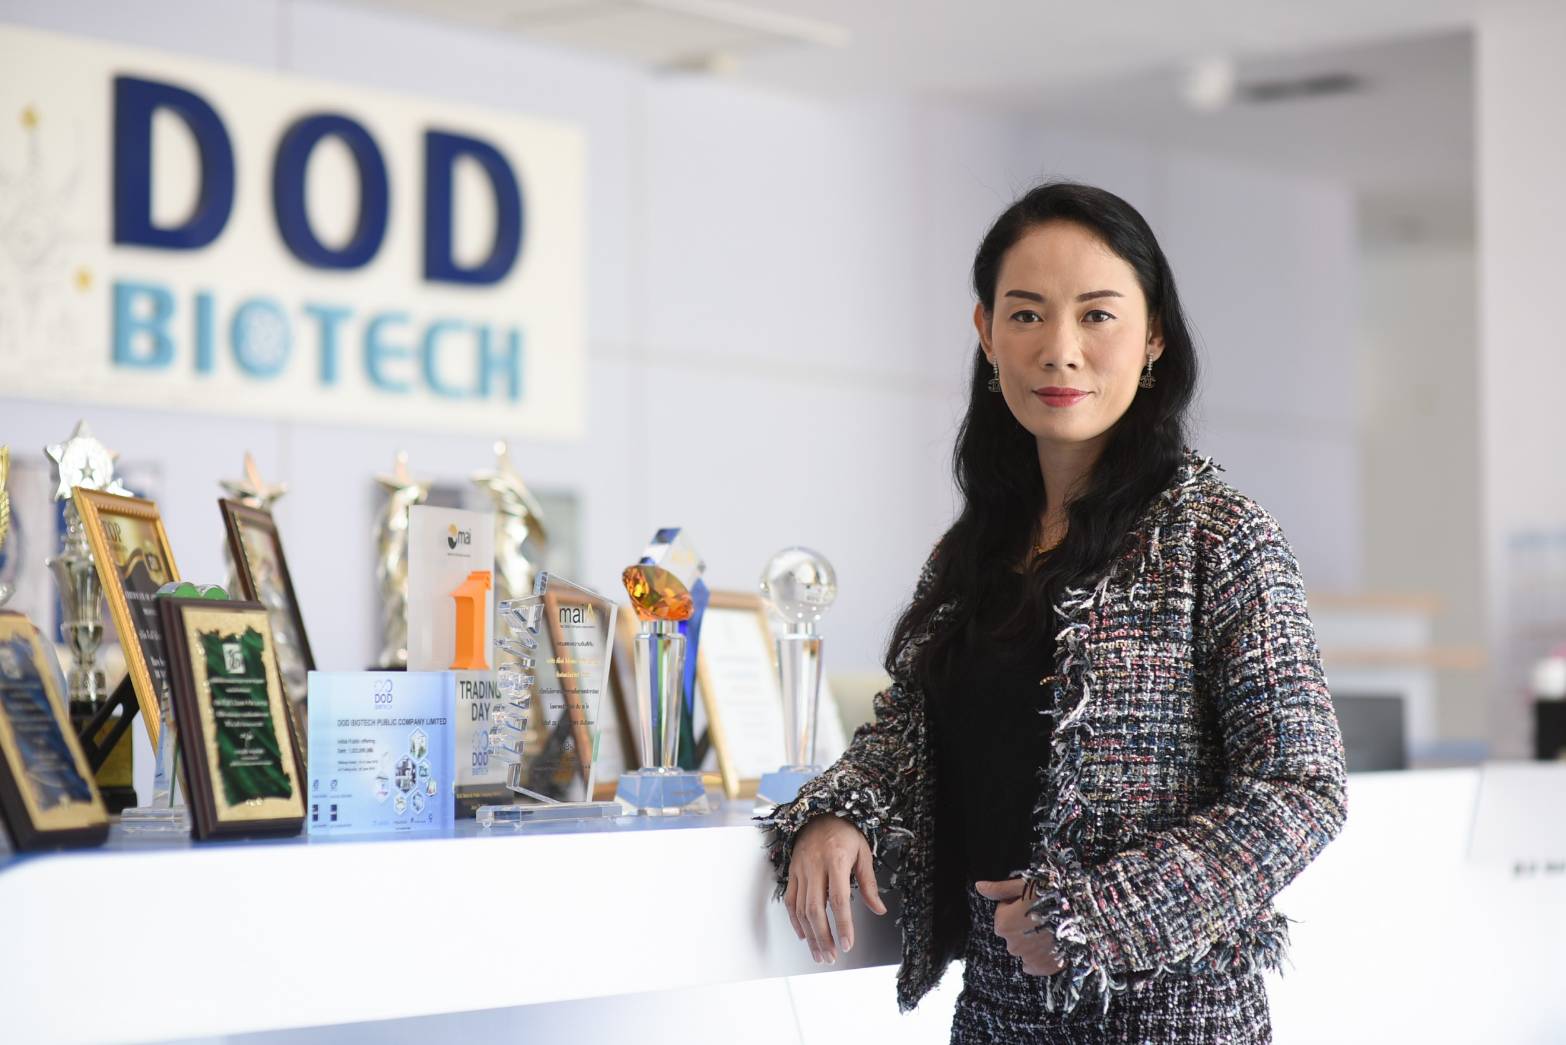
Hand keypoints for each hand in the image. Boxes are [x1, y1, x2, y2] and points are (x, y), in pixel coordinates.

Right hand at [784, 815, 887, 963]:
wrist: (818, 813)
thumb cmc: (843, 832)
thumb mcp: (863, 852)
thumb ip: (869, 882)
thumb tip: (878, 909)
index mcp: (836, 859)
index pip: (838, 898)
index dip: (843, 924)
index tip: (847, 944)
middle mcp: (815, 866)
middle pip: (816, 908)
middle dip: (823, 937)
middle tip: (831, 956)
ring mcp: (800, 870)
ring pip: (801, 909)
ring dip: (810, 935)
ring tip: (820, 953)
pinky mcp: (792, 872)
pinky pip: (790, 901)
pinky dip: (795, 921)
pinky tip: (804, 935)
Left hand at [974, 878, 1062, 976]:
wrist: (1083, 914)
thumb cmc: (1052, 896)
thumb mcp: (1024, 885)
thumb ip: (999, 889)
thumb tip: (979, 886)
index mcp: (1004, 925)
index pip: (1003, 914)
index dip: (1016, 906)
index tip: (1031, 902)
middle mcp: (1013, 946)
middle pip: (1013, 932)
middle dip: (1023, 924)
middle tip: (1042, 913)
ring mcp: (1029, 959)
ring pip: (1024, 947)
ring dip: (1033, 939)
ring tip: (1050, 926)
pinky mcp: (1044, 968)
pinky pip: (1034, 964)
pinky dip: (1040, 955)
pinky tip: (1051, 943)